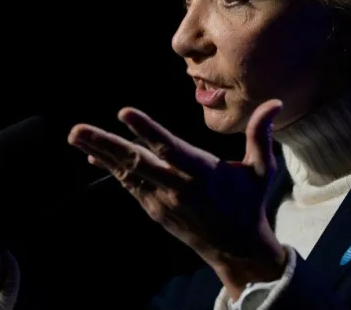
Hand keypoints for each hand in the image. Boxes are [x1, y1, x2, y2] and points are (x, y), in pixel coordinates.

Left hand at [67, 100, 286, 289]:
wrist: (237, 248)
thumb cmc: (248, 203)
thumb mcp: (262, 169)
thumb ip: (261, 135)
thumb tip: (274, 102)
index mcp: (201, 172)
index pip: (168, 147)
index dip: (146, 130)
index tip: (124, 112)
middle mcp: (177, 186)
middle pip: (136, 161)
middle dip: (105, 143)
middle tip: (77, 130)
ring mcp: (162, 199)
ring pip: (127, 172)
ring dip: (100, 152)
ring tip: (75, 135)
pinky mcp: (154, 209)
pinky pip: (129, 185)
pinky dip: (111, 169)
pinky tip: (94, 154)